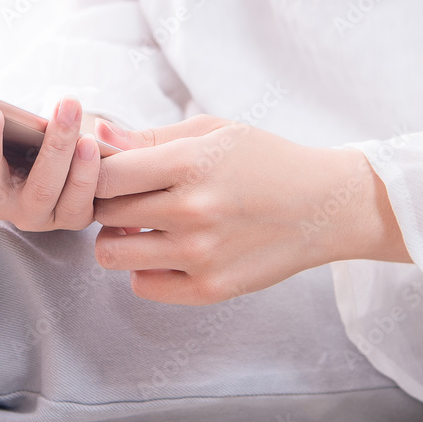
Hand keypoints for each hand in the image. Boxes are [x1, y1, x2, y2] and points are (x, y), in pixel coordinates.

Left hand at [91, 115, 409, 304]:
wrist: (326, 206)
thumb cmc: (264, 160)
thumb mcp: (210, 132)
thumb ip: (149, 137)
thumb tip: (98, 135)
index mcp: (189, 164)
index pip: (105, 174)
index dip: (96, 172)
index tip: (107, 170)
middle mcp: (192, 212)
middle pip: (103, 213)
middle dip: (105, 203)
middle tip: (125, 197)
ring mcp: (200, 255)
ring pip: (111, 254)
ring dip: (116, 238)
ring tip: (138, 224)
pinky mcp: (211, 289)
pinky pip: (141, 285)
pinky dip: (141, 269)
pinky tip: (161, 249)